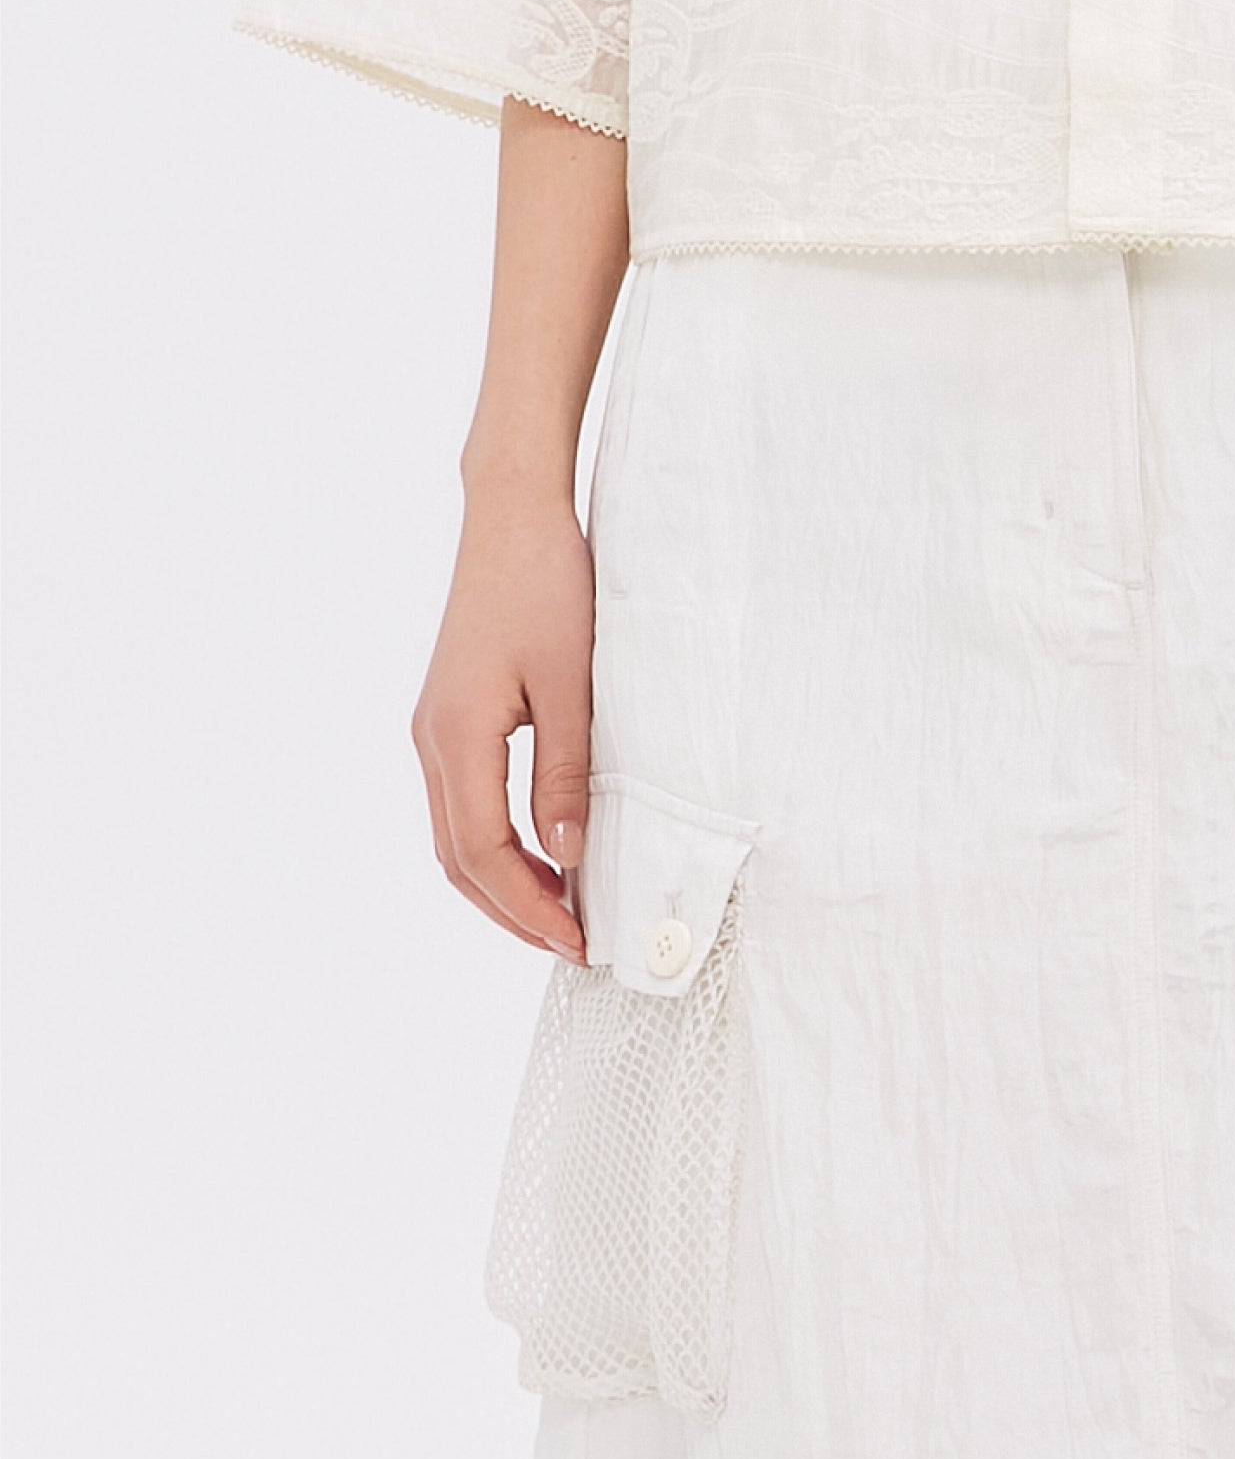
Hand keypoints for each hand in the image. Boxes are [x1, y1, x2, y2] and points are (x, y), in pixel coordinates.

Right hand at [410, 471, 592, 959]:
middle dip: (512, 912)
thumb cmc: (547, 584)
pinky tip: (540, 850)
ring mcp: (434, 728)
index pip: (485, 855)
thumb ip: (565, 772)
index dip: (529, 908)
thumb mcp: (572, 682)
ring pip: (455, 836)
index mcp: (457, 736)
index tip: (579, 940)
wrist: (511, 514)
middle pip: (458, 860)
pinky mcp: (449, 714)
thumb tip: (569, 857)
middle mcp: (432, 741)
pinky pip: (463, 802)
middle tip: (572, 944)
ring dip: (502, 883)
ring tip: (561, 910)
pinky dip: (496, 843)